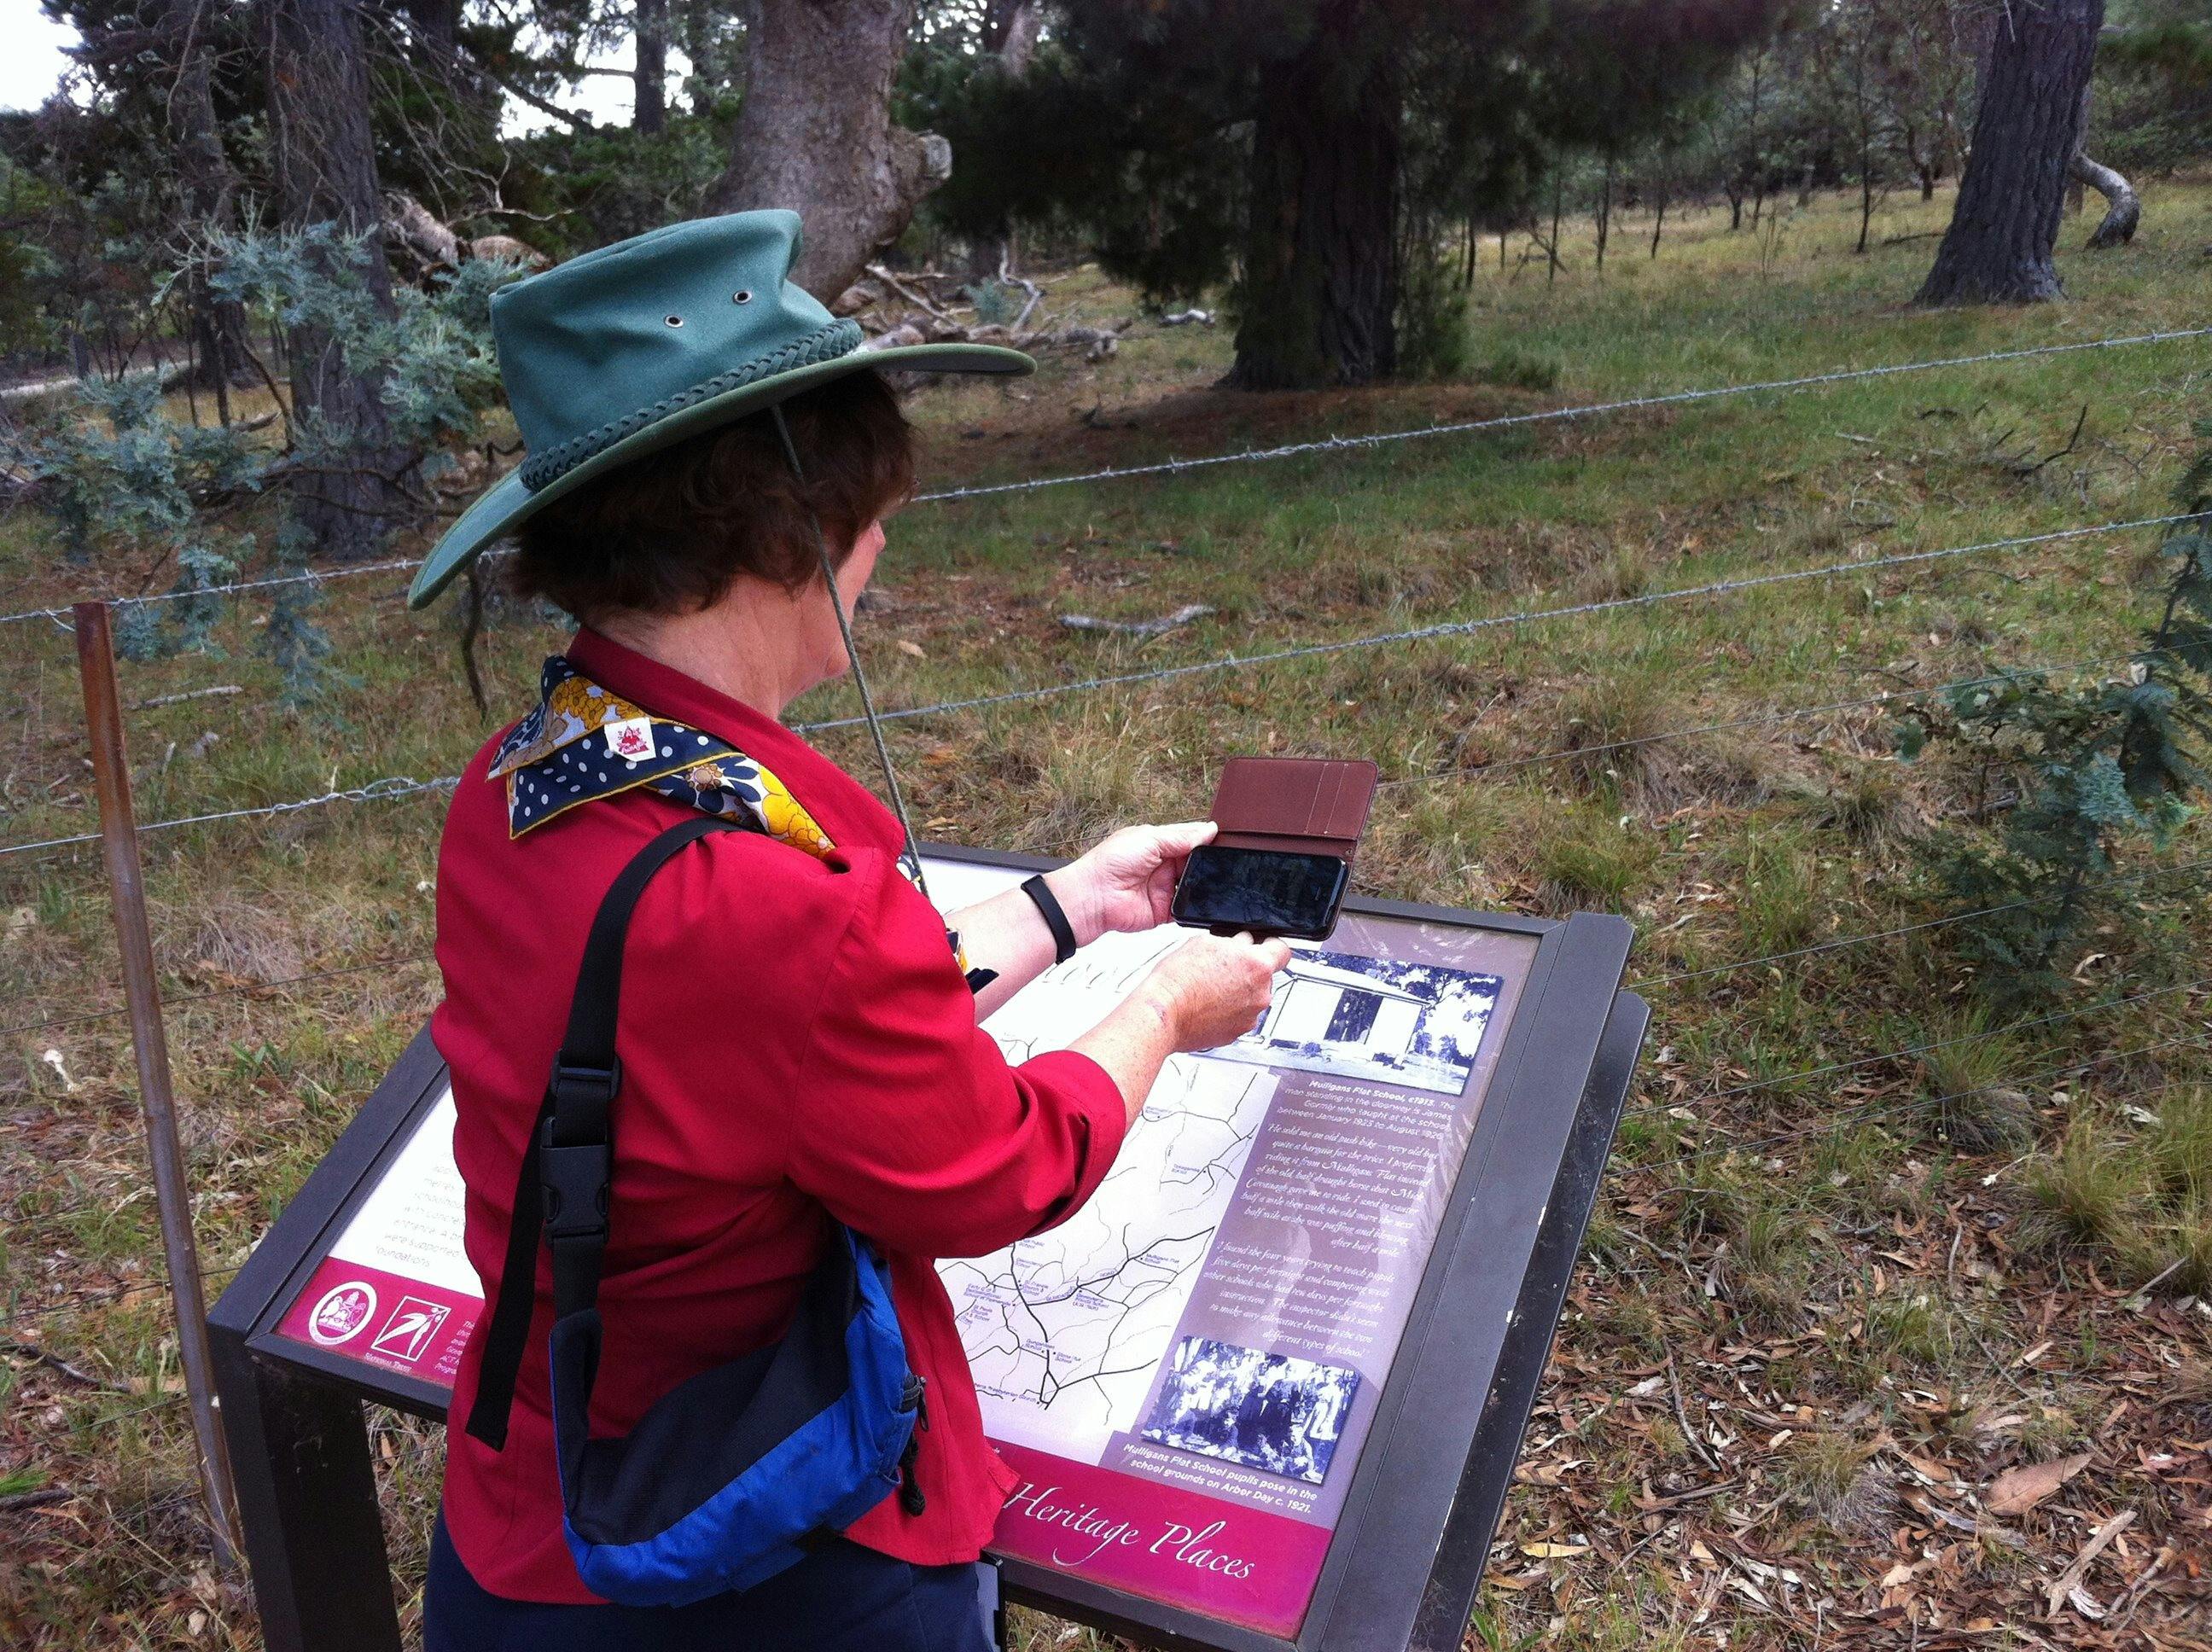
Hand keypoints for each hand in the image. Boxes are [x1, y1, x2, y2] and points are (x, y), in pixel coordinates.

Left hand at [1047, 821, 1216, 943]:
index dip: (1205, 840)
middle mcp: (1163, 866)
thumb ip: (1180, 836)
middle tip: (1221, 862)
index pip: (1189, 840)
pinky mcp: (1164, 911)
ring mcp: (1165, 889)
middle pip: (1195, 863)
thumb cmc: (1109, 863)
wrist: (1093, 898)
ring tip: (1214, 880)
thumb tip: (1208, 830)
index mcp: (1158, 845)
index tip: (1222, 840)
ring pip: (1195, 886)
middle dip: (1207, 863)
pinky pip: (1187, 909)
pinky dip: (1196, 907)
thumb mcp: (1148, 839)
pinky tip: (1203, 900)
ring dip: (1203, 884)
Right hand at [1137, 932, 1292, 1053]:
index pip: (1282, 951)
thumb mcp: (1205, 943)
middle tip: (1221, 969)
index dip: (1271, 946)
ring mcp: (1250, 1016)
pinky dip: (1228, 1011)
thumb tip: (1242, 944)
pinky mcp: (1237, 1033)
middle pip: (1264, 976)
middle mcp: (1260, 994)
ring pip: (1251, 997)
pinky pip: (1239, 1016)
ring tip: (1209, 989)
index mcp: (1257, 966)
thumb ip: (1233, 943)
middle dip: (1247, 971)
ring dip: (1237, 992)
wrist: (1163, 1013)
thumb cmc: (1178, 980)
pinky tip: (1207, 1004)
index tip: (1264, 947)